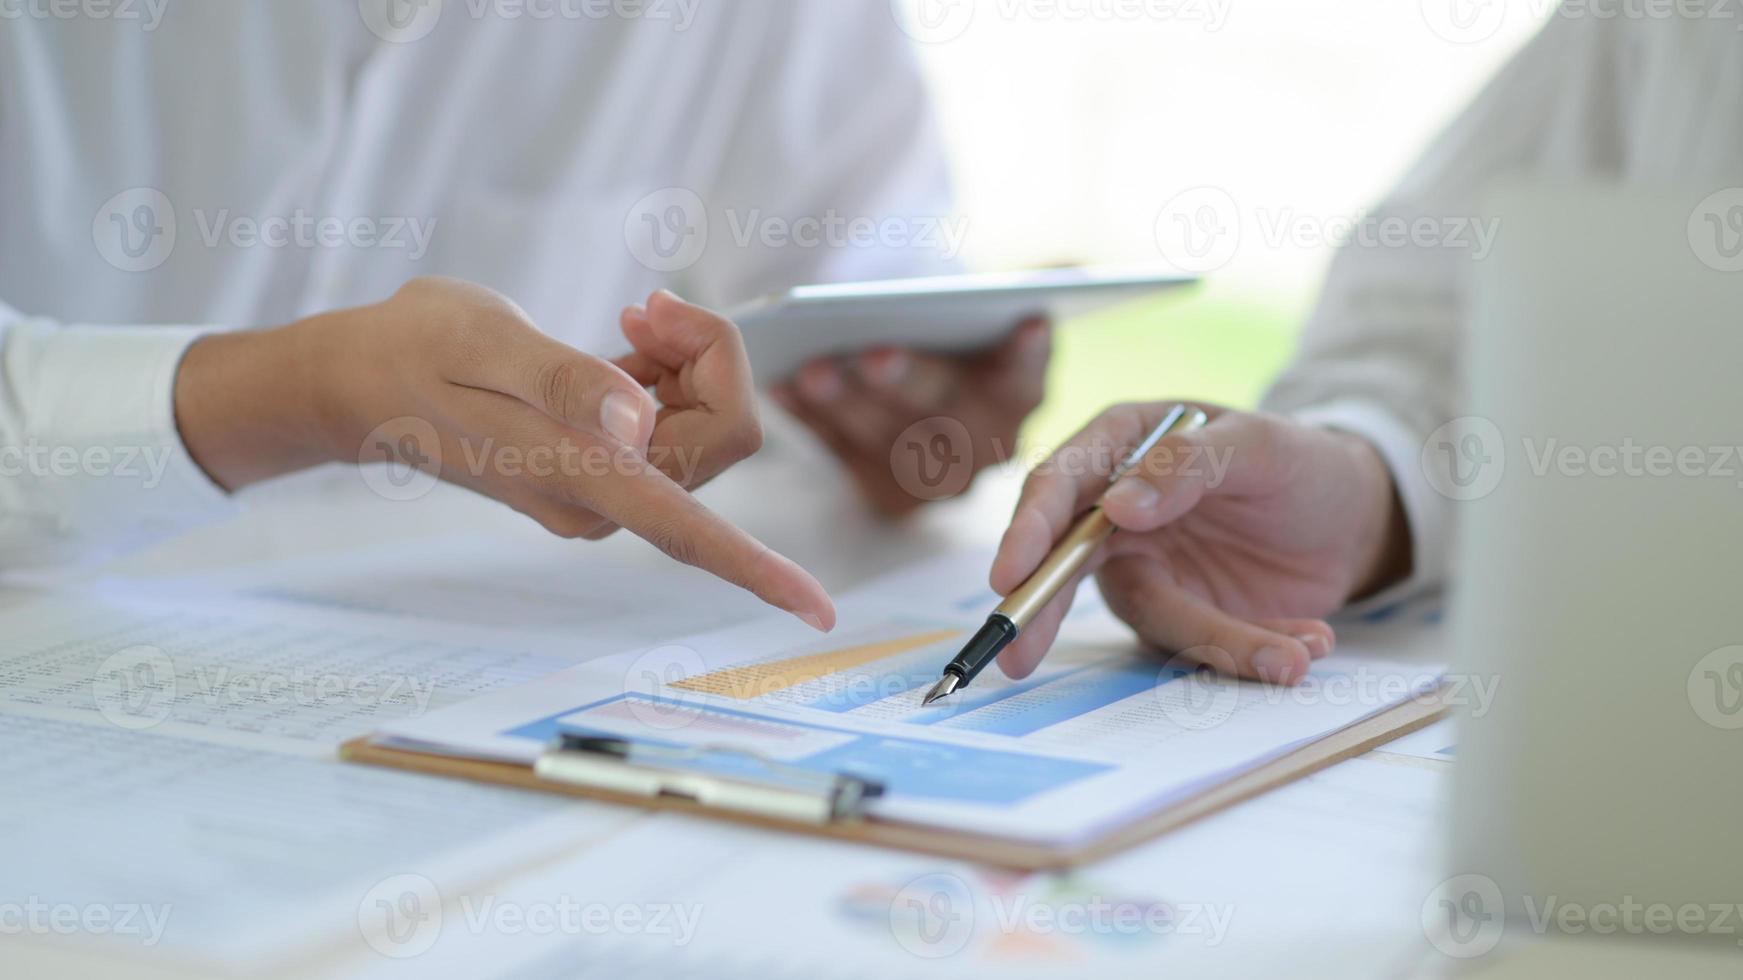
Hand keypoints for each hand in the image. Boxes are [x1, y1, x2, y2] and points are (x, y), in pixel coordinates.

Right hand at [174, 277, 834, 630]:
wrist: (359, 381)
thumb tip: (638, 421)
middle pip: (720, 435)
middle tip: (642, 304)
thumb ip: (565, 382)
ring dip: (684, 362)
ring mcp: (603, 486)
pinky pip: (674, 421)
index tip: (821, 608)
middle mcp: (602, 499)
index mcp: (580, 478)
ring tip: (623, 318)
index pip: (692, 534)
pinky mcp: (600, 465)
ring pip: (702, 423)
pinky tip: (622, 341)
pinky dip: (667, 374)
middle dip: (708, 358)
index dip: (762, 570)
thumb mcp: (481, 341)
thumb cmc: (411, 352)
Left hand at [771, 318, 1050, 516]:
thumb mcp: (972, 317)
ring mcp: (938, 478)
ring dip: (846, 403)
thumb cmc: (941, 342)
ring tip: (811, 370)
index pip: (1028, 371)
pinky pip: (844, 454)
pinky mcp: (890, 496)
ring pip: (887, 436)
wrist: (916, 402)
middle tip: (875, 356)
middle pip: (945, 407)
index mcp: (1019, 392)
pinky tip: (783, 387)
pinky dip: (811, 419)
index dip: (1028, 352)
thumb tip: (1019, 276)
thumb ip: (989, 300)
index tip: (1027, 324)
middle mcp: (987, 443)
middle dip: (908, 380)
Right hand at [989, 403, 1411, 683]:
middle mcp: (1116, 509)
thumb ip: (1189, 464)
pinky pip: (1200, 645)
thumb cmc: (1300, 462)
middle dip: (1041, 613)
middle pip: (1061, 563)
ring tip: (1294, 654)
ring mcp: (1146, 567)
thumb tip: (1115, 508)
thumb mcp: (1261, 446)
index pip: (1058, 485)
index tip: (1010, 575)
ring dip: (1218, 643)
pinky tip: (1308, 640)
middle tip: (1016, 659)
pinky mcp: (1182, 614)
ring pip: (1150, 617)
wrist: (1354, 518)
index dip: (1028, 531)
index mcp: (1121, 443)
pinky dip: (1253, 651)